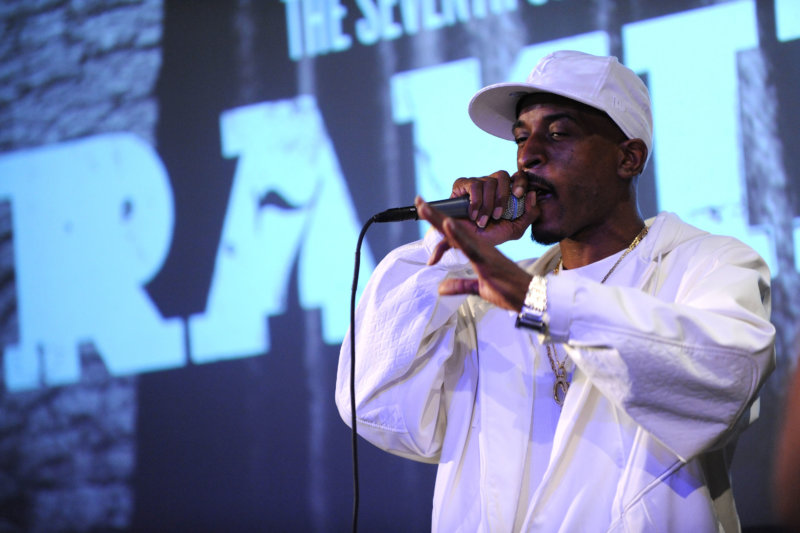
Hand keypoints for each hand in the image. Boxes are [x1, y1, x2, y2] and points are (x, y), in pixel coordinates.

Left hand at [415, 195, 534, 311]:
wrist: (530, 296)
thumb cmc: (508, 291)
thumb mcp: (479, 289)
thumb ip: (460, 285)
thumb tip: (440, 289)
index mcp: (476, 251)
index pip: (452, 235)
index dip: (437, 222)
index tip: (422, 208)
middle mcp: (479, 247)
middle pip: (452, 228)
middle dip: (434, 214)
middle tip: (418, 200)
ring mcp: (483, 251)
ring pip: (458, 232)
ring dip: (442, 219)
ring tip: (425, 208)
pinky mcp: (487, 259)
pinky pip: (470, 245)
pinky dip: (458, 234)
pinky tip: (448, 224)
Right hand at [425, 171, 539, 265]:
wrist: (467, 242)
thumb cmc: (490, 235)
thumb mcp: (515, 229)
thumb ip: (530, 214)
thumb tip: (532, 194)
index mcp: (506, 191)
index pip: (517, 176)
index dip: (520, 181)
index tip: (518, 195)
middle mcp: (492, 184)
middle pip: (502, 175)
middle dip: (502, 196)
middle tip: (498, 215)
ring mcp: (477, 182)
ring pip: (488, 182)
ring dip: (487, 206)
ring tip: (482, 222)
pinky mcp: (462, 185)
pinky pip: (474, 186)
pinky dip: (475, 202)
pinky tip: (473, 215)